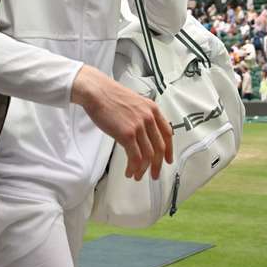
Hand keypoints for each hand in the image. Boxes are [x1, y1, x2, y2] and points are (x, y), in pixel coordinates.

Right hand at [71, 65, 172, 179]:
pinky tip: (129, 171)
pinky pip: (135, 157)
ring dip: (143, 169)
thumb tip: (143, 134)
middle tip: (153, 174)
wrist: (97, 92)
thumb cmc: (110, 96)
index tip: (167, 159)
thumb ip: (142, 116)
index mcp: (152, 109)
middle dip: (157, 164)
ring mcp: (139, 126)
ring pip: (148, 155)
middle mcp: (149, 118)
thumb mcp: (134, 103)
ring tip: (137, 175)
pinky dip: (133, 168)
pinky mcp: (127, 134)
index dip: (169, 149)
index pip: (167, 133)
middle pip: (159, 147)